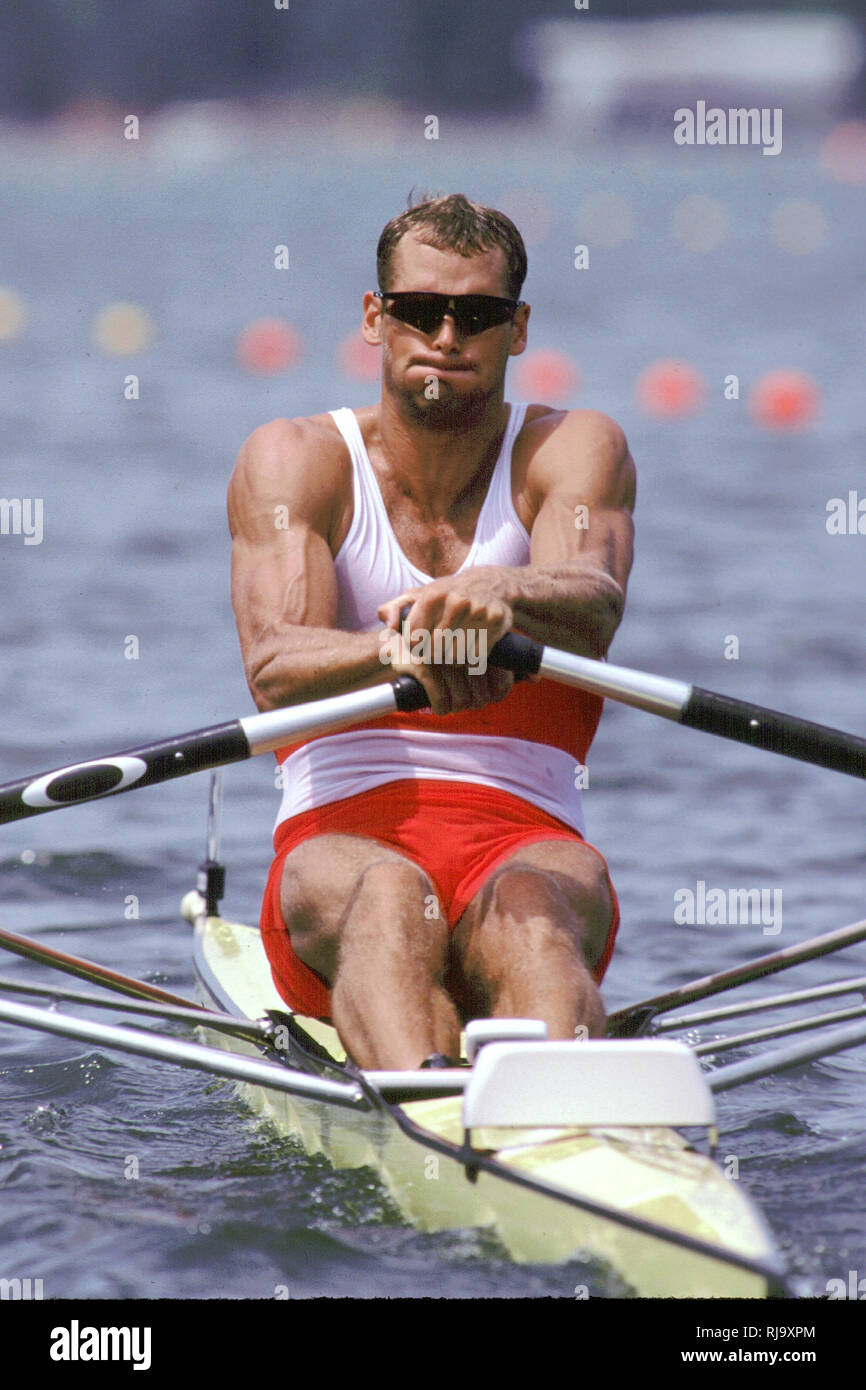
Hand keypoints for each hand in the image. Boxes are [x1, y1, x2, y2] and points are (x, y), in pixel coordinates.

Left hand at [377, 573, 515, 715]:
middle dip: (433, 654)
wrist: (490, 584)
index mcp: (434, 595)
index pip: (414, 639)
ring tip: (454, 645)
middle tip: (437, 649)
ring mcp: (478, 612)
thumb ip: (395, 608)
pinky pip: (476, 656)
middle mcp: (456, 602)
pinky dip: (471, 657)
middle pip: (435, 651)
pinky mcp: (496, 624)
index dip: (414, 646)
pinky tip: (470, 646)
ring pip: (455, 657)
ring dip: (453, 657)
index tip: (419, 644)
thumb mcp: (419, 594)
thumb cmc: (448, 595)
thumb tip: (390, 626)